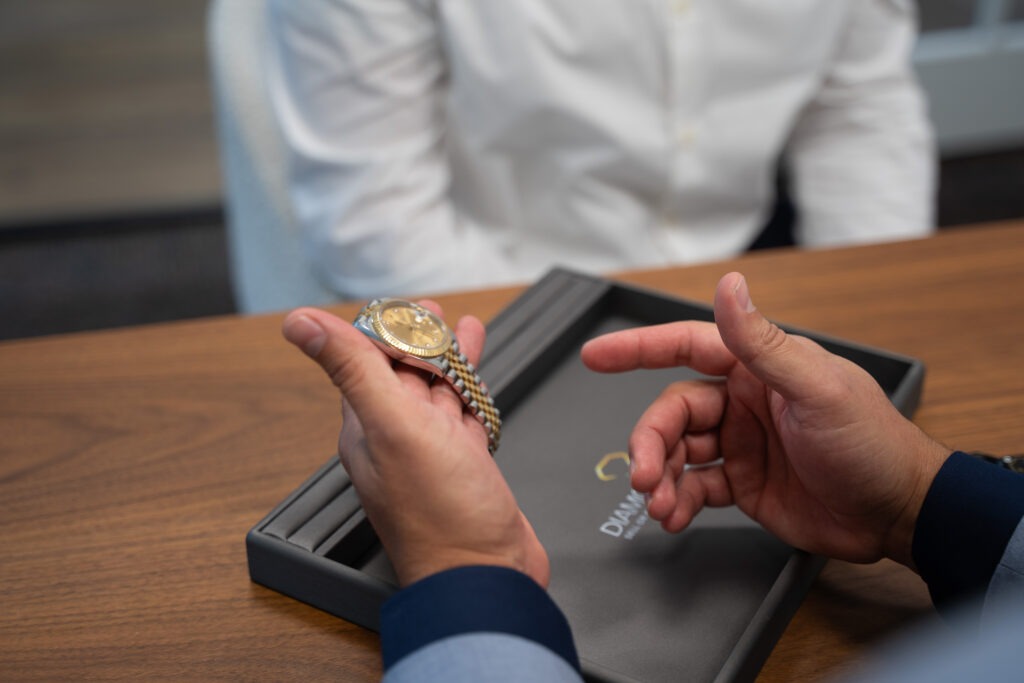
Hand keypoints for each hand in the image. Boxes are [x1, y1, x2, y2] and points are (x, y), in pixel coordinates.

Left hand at [282, 303, 548, 587]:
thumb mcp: (393, 428)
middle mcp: (397, 438)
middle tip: (430, 308)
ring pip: (436, 391)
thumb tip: (299, 323)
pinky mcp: (465, 465)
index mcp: (368, 428)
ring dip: (449, 357)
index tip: (398, 304)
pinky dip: (471, 388)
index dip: (382, 328)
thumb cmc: (441, 516)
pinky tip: (478, 376)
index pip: (365, 361)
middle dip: (417, 336)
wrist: (487, 577)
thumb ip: (353, 370)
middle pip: (402, 372)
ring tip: (462, 328)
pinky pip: (463, 415)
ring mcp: (433, 453)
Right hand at [580, 273, 949, 566]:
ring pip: (676, 451)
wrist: (898, 514)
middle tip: (643, 474)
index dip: (637, 348)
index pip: (685, 346)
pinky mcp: (741, 484)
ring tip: (659, 503)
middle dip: (650, 442)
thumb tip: (730, 284)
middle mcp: (742, 402)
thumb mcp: (816, 388)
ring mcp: (739, 444)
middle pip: (672, 412)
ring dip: (660, 476)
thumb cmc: (870, 443)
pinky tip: (674, 516)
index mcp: (756, 368)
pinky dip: (677, 501)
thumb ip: (764, 342)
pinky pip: (693, 487)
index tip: (595, 354)